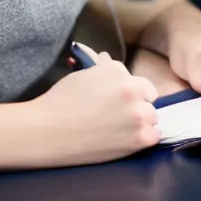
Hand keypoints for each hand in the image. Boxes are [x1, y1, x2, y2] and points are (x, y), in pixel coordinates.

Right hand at [33, 46, 159, 166]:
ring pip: (151, 118)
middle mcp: (134, 92)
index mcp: (122, 74)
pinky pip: (153, 136)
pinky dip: (143, 138)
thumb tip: (108, 61)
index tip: (121, 102)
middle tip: (117, 115)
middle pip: (148, 100)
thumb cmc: (62, 100)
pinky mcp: (139, 139)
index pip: (141, 84)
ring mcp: (139, 116)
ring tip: (119, 129)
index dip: (133, 93)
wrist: (47, 132)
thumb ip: (106, 68)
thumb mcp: (86, 74)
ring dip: (140, 122)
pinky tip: (126, 140)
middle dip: (137, 106)